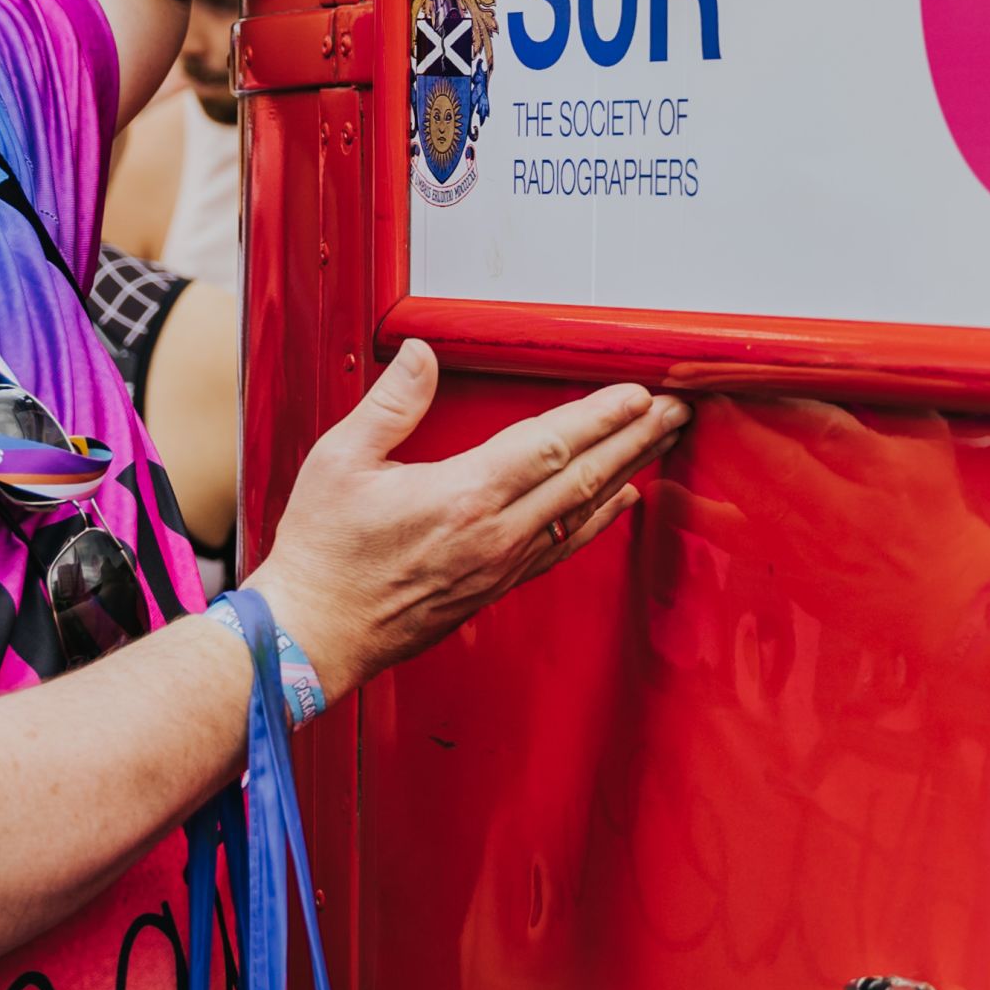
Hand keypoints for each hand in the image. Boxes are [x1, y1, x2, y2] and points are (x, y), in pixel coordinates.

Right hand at [243, 341, 687, 698]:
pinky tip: (619, 503)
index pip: (550, 445)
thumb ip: (390, 404)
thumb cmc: (323, 554)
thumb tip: (421, 355)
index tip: (636, 392)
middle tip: (675, 411)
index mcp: (462, 496)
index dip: (599, 416)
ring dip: (627, 472)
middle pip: (582, 476)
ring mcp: (500, 564)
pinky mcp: (495, 586)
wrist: (314, 634)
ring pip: (581, 511)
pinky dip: (598, 520)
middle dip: (635, 439)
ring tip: (661, 444)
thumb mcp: (340, 462)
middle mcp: (493, 533)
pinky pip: (562, 547)